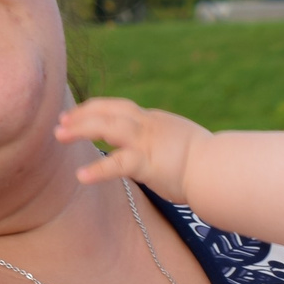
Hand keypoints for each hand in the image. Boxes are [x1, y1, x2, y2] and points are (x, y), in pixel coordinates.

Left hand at [56, 98, 209, 200]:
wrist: (223, 169)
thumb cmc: (206, 163)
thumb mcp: (179, 144)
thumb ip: (161, 143)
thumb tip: (153, 152)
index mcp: (154, 121)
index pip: (119, 108)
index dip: (95, 108)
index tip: (76, 113)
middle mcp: (148, 125)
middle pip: (108, 111)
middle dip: (82, 114)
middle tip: (60, 122)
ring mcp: (148, 142)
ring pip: (108, 127)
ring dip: (81, 129)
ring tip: (60, 135)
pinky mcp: (149, 163)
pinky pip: (118, 164)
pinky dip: (98, 168)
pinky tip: (81, 175)